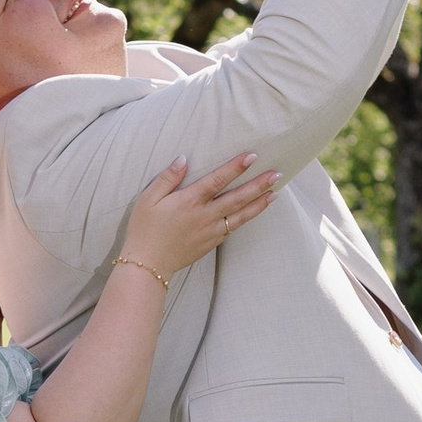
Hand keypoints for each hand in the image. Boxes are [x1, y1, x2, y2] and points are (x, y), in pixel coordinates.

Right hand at [119, 150, 282, 283]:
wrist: (148, 265)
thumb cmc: (144, 229)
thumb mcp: (147, 199)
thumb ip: (167, 178)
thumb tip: (183, 159)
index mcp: (189, 202)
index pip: (217, 180)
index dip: (235, 167)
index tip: (252, 156)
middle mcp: (204, 216)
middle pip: (237, 198)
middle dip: (258, 185)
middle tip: (276, 174)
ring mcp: (210, 232)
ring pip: (240, 216)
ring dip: (259, 204)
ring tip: (275, 194)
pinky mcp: (211, 243)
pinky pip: (231, 229)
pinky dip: (245, 219)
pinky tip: (253, 212)